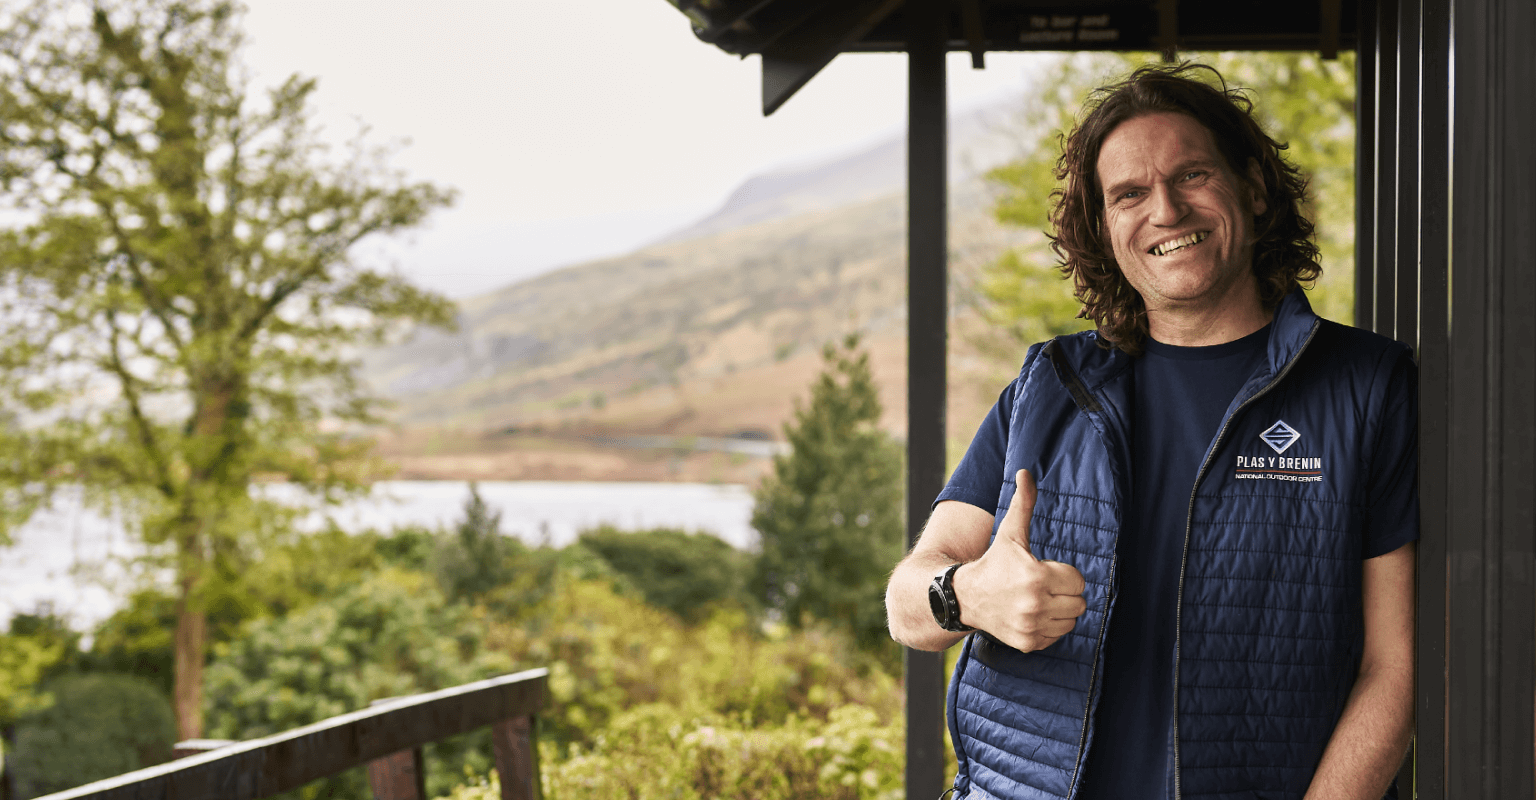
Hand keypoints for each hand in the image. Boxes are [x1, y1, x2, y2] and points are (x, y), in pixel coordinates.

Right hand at [954, 469, 1087, 652]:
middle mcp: (1034, 605)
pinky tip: (1031, 615)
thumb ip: (1024, 503)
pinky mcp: (1027, 643)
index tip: (1045, 571)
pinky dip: (1048, 628)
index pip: (1078, 580)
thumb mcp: (1011, 533)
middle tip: (1043, 586)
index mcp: (1037, 577)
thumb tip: (1026, 472)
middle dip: (1064, 593)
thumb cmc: (994, 563)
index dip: (1064, 574)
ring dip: (1059, 611)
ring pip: (1071, 621)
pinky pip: (1056, 637)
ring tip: (1038, 600)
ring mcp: (1031, 627)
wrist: (965, 597)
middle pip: (1079, 603)